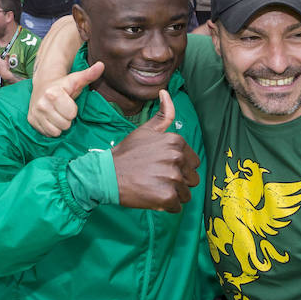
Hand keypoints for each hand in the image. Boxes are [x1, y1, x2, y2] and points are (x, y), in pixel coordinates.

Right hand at [28, 62, 101, 135]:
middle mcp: (42, 104)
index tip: (68, 102)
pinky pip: (47, 133)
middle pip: (65, 125)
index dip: (73, 110)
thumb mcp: (76, 79)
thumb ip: (89, 74)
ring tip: (57, 113)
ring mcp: (35, 113)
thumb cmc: (63, 85)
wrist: (42, 85)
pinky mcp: (31, 120)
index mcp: (53, 93)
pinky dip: (50, 128)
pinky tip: (50, 118)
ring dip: (59, 125)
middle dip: (66, 119)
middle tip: (63, 109)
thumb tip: (102, 65)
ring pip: (56, 131)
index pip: (71, 114)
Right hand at [112, 91, 200, 212]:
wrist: (107, 175)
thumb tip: (166, 93)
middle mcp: (177, 158)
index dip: (179, 167)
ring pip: (186, 193)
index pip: (193, 162)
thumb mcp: (145, 130)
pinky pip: (177, 207)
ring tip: (154, 187)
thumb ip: (163, 114)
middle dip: (178, 182)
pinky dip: (166, 206)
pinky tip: (152, 197)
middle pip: (192, 178)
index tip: (161, 167)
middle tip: (157, 178)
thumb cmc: (127, 153)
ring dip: (172, 194)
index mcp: (176, 141)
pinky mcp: (167, 196)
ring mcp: (172, 178)